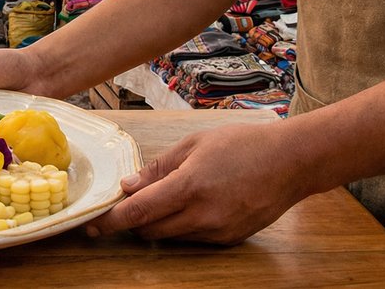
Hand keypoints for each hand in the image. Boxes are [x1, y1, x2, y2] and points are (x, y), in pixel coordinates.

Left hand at [86, 122, 311, 243]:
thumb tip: (129, 186)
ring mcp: (218, 231)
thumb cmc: (243, 145)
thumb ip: (159, 168)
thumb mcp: (195, 145)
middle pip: (150, 231)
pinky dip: (183, 226)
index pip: (140, 213)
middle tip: (131, 201)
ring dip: (159, 223)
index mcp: (189, 186)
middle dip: (135, 220)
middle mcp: (203, 215)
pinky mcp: (230, 240)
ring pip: (171, 237)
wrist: (292, 162)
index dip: (112, 221)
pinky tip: (194, 204)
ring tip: (171, 195)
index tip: (93, 226)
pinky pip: (193, 239)